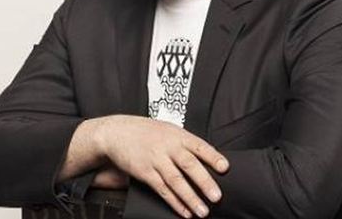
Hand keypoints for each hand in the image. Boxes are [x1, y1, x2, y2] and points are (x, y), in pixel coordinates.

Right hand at [94, 115, 228, 218]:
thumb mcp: (169, 130)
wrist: (117, 132)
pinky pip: (162, 190)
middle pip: (189, 165)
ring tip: (203, 211)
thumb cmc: (146, 132)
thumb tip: (210, 158)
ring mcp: (156, 160)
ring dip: (191, 198)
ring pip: (176, 181)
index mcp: (178, 135)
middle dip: (204, 182)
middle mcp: (168, 147)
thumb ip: (186, 143)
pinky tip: (184, 211)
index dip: (213, 156)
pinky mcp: (145, 173)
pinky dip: (175, 202)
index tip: (225, 167)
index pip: (199, 146)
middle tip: (216, 196)